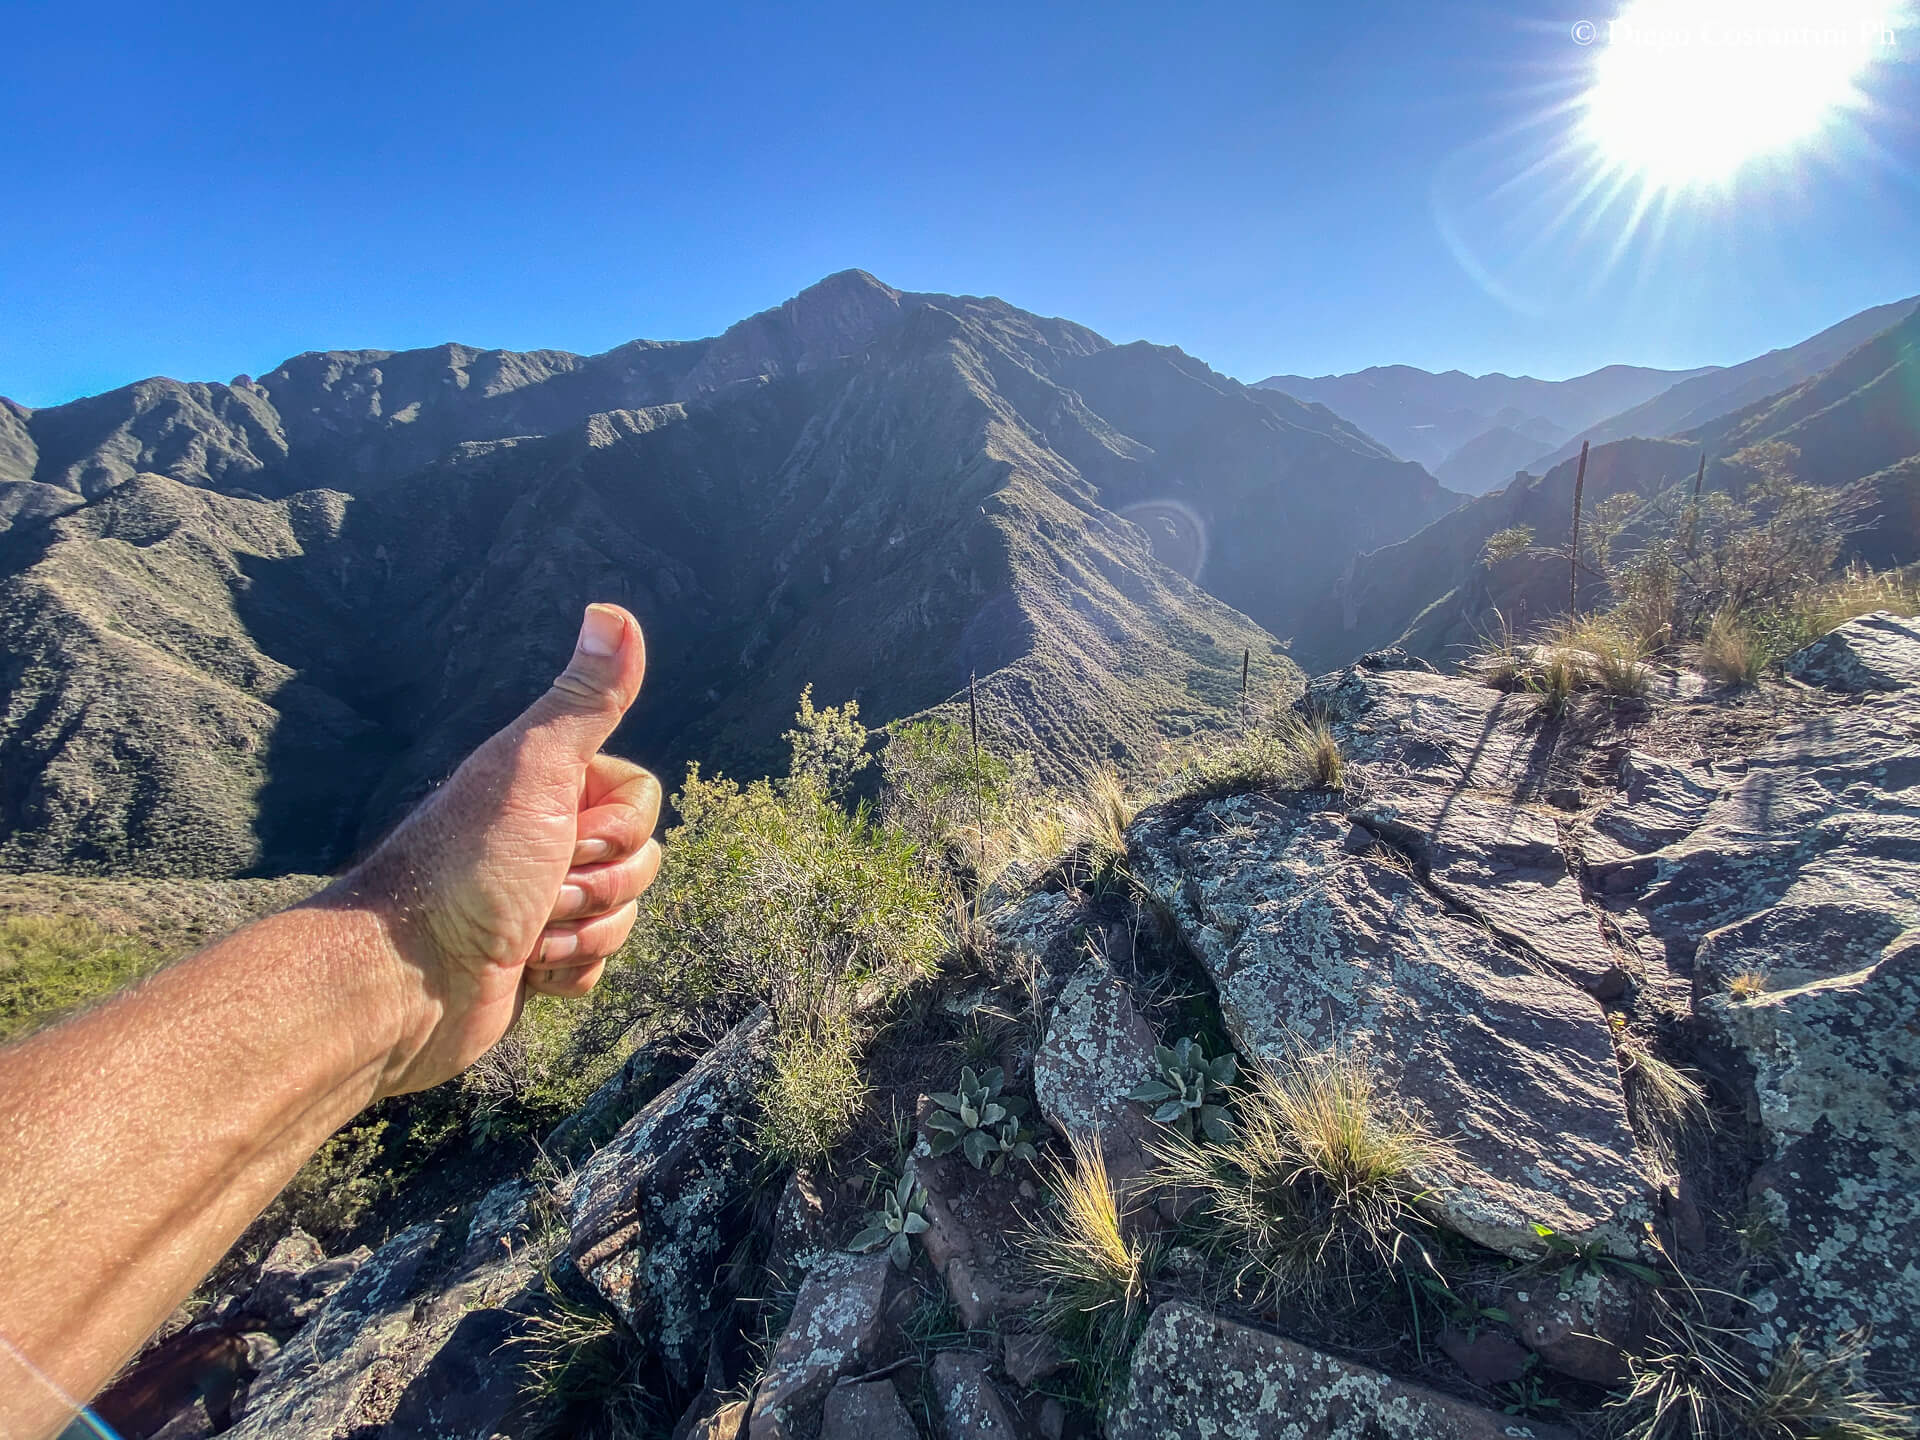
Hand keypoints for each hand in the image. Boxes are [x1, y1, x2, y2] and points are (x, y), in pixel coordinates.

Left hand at [343, 604, 660, 1096]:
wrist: (408, 978)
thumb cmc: (467, 869)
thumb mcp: (535, 769)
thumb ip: (585, 699)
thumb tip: (611, 610)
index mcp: (547, 787)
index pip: (642, 798)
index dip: (618, 828)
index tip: (565, 836)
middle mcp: (545, 837)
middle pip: (641, 858)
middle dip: (598, 886)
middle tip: (539, 889)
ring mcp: (543, 901)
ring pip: (624, 914)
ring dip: (581, 932)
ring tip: (524, 934)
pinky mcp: (539, 961)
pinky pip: (598, 966)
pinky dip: (568, 972)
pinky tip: (524, 970)